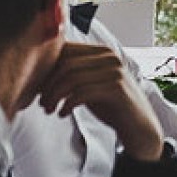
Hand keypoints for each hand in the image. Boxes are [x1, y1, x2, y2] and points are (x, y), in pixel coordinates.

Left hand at [38, 42, 163, 161]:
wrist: (138, 126)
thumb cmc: (111, 106)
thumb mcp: (91, 85)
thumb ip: (74, 74)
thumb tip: (40, 71)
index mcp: (102, 52)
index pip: (66, 50)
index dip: (46, 69)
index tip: (38, 88)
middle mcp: (110, 57)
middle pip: (66, 63)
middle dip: (48, 84)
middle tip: (42, 103)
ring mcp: (115, 71)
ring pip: (71, 78)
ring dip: (54, 96)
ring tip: (50, 109)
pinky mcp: (116, 88)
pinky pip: (82, 92)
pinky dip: (66, 104)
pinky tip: (62, 113)